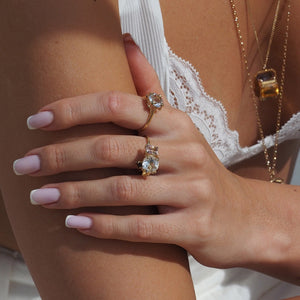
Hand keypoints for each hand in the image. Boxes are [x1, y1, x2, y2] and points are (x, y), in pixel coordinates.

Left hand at [13, 34, 252, 268]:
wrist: (243, 217)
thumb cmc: (199, 170)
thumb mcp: (180, 127)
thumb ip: (151, 90)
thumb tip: (127, 42)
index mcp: (177, 123)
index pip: (116, 104)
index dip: (72, 110)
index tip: (35, 122)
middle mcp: (185, 151)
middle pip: (111, 148)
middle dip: (60, 156)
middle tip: (25, 165)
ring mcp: (191, 190)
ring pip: (120, 190)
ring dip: (73, 193)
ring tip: (40, 196)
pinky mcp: (193, 226)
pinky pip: (139, 226)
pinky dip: (102, 225)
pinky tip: (74, 223)